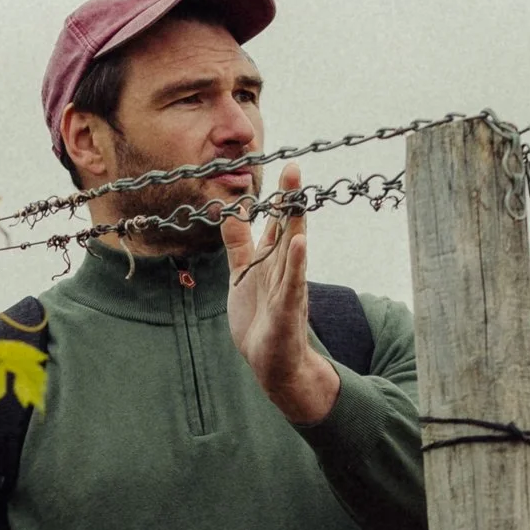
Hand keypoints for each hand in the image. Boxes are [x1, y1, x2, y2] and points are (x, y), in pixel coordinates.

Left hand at [222, 168, 337, 427]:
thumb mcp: (243, 274)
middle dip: (289, 199)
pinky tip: (300, 244)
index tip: (284, 167)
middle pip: (287, 228)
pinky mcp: (288, 309)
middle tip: (293, 168)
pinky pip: (294, 283)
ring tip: (297, 196)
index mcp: (272, 260)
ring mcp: (288, 288)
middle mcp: (283, 269)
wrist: (271, 362)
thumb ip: (239, 245)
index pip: (277, 222)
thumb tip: (229, 213)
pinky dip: (297, 264)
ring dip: (296, 223)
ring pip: (293, 250)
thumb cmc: (258, 318)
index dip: (279, 197)